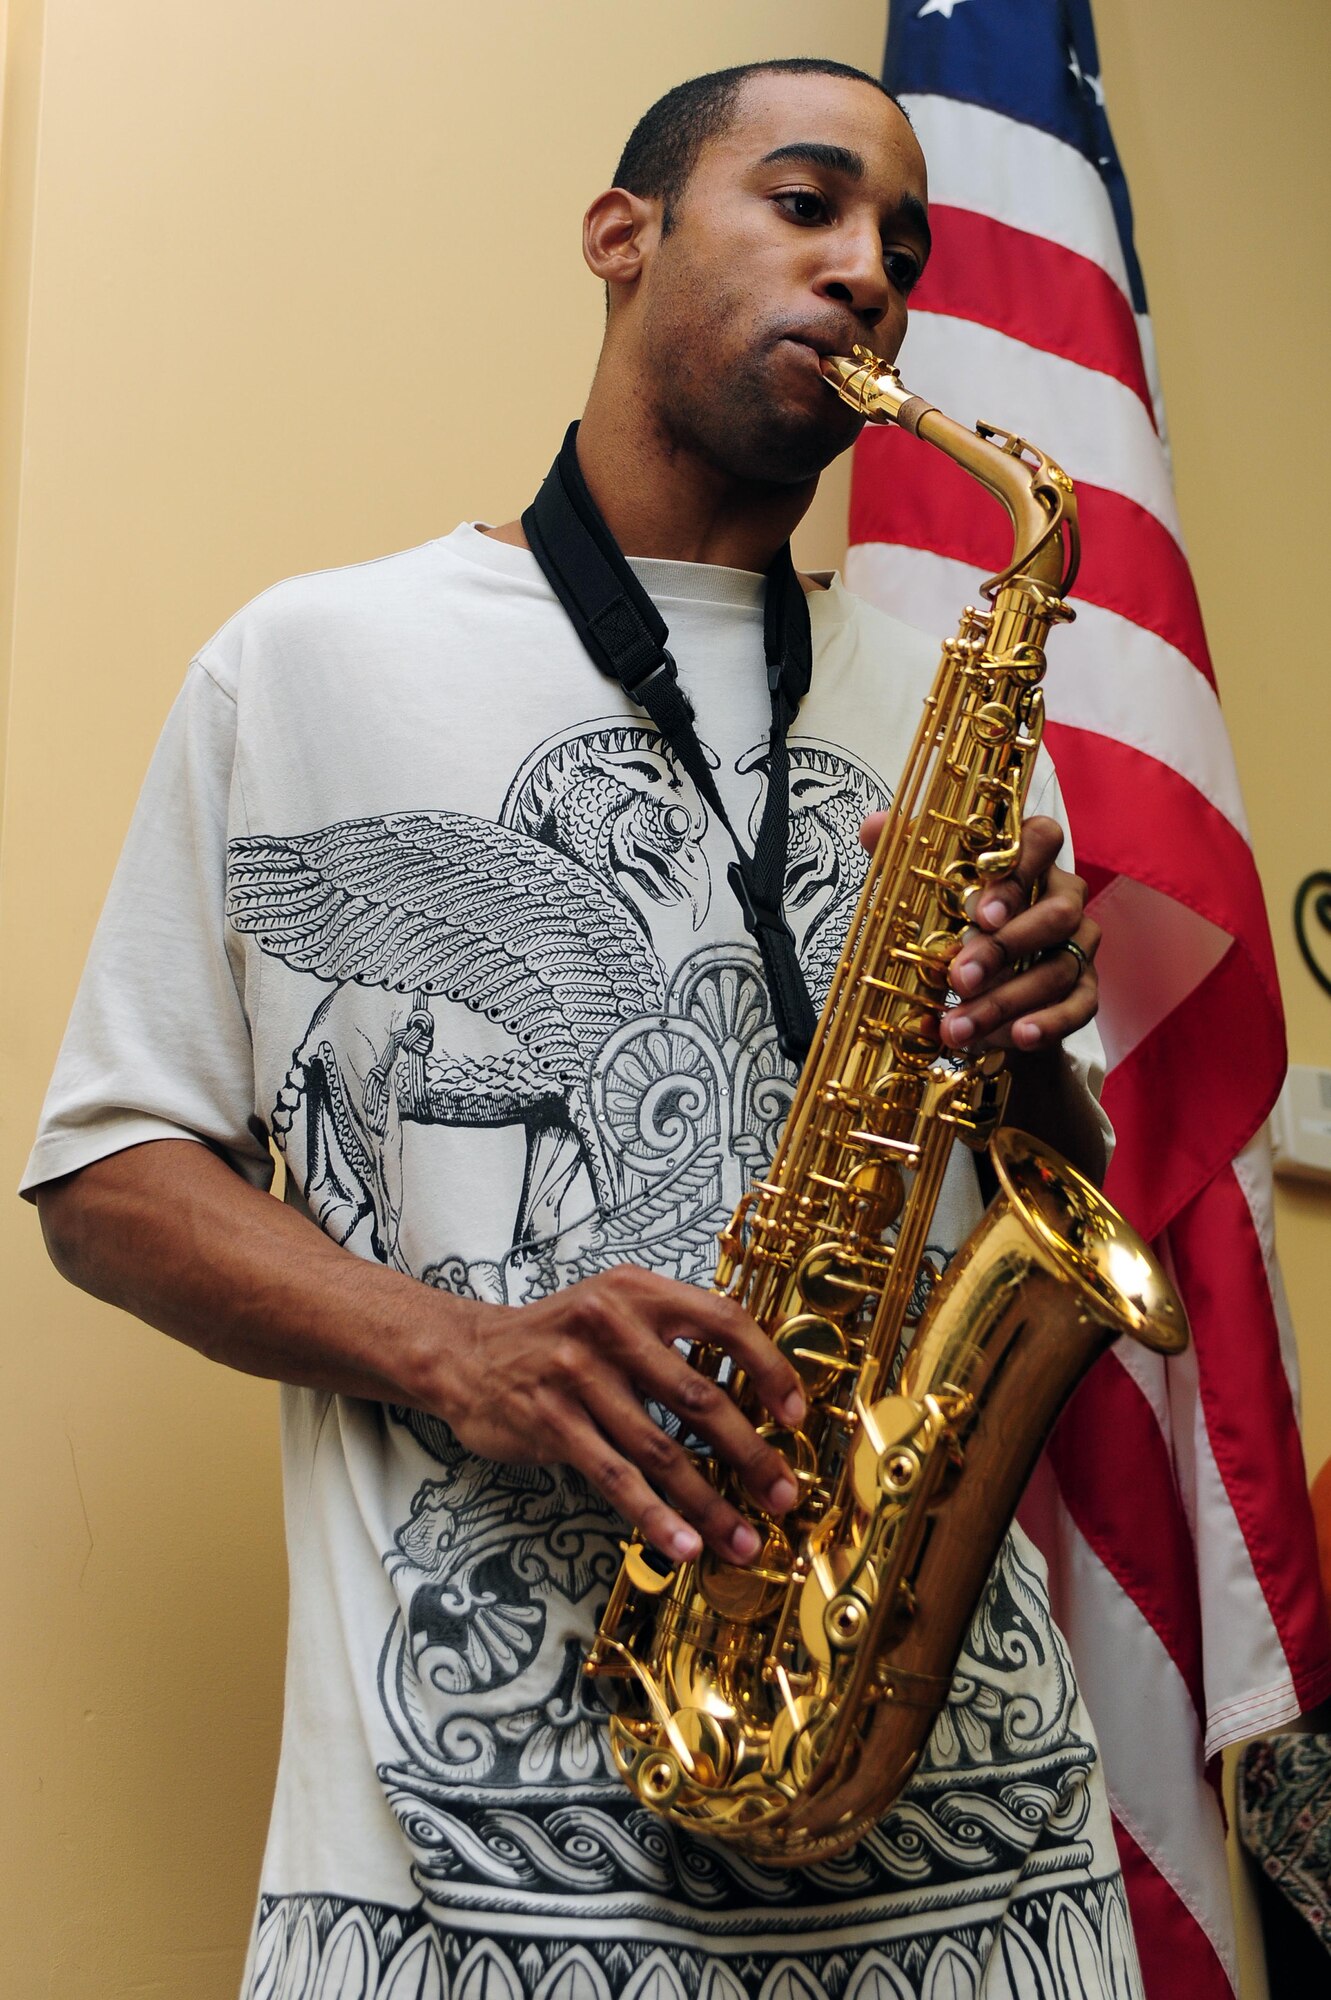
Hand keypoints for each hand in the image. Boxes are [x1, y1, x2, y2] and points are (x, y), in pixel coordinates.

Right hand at [438, 1266, 805, 1570]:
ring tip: (742, 1541)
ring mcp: (577, 1373)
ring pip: (661, 1451)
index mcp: (638, 1291)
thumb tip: (751, 1396)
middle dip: (751, 1455)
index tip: (795, 1415)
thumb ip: (670, 1338)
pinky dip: (654, 1517)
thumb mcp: (613, 1310)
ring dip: (709, 1503)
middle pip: (700, 1398)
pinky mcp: (551, 1420)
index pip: (724, 1321)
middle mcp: (610, 1324)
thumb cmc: (556, 1339)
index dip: (768, 1369)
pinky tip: (682, 1546)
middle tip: (784, 1495)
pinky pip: (615, 1477)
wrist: (465, 1355)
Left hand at [858, 812, 1099, 1053]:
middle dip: (1004, 948)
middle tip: (957, 978)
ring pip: (1058, 967)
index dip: (1016, 870)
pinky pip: (1080, 1006)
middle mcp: (1064, 897)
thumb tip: (872, 826)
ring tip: (960, 1026)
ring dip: (1008, 1000)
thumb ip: (906, 853)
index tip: (976, 911)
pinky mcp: (1086, 988)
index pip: (1043, 840)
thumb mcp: (928, 889)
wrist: (984, 989)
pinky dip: (1049, 1024)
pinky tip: (1017, 1038)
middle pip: (1053, 914)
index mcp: (1031, 861)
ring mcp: (1080, 943)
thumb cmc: (958, 923)